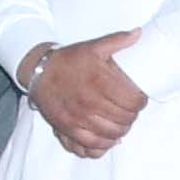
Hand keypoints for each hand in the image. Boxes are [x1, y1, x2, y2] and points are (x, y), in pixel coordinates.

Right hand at [24, 32, 145, 157]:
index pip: (133, 102)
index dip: (140, 102)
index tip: (138, 99)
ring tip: (119, 122)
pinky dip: (103, 145)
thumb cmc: (69, 60)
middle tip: (128, 110)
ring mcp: (78, 119)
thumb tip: (138, 33)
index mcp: (100, 82)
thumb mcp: (93, 47)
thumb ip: (118, 40)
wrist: (38, 72)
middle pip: (125, 120)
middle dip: (131, 116)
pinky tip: (107, 138)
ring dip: (120, 131)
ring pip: (111, 135)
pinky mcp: (67, 129)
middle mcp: (90, 103)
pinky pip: (91, 146)